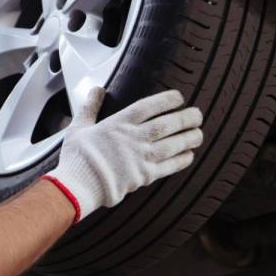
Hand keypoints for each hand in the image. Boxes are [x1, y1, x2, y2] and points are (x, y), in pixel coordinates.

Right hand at [44, 87, 203, 222]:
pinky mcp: (144, 176)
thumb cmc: (77, 158)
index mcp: (118, 124)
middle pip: (167, 124)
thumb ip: (89, 107)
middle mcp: (134, 138)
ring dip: (189, 138)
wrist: (78, 185)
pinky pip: (169, 166)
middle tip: (197, 114)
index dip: (167, 100)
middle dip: (186, 118)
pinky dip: (181, 160)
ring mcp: (141, 157)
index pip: (149, 106)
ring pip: (173, 144)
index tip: (179, 97)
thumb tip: (96, 90)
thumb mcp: (78, 127)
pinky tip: (189, 155)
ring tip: (199, 133)